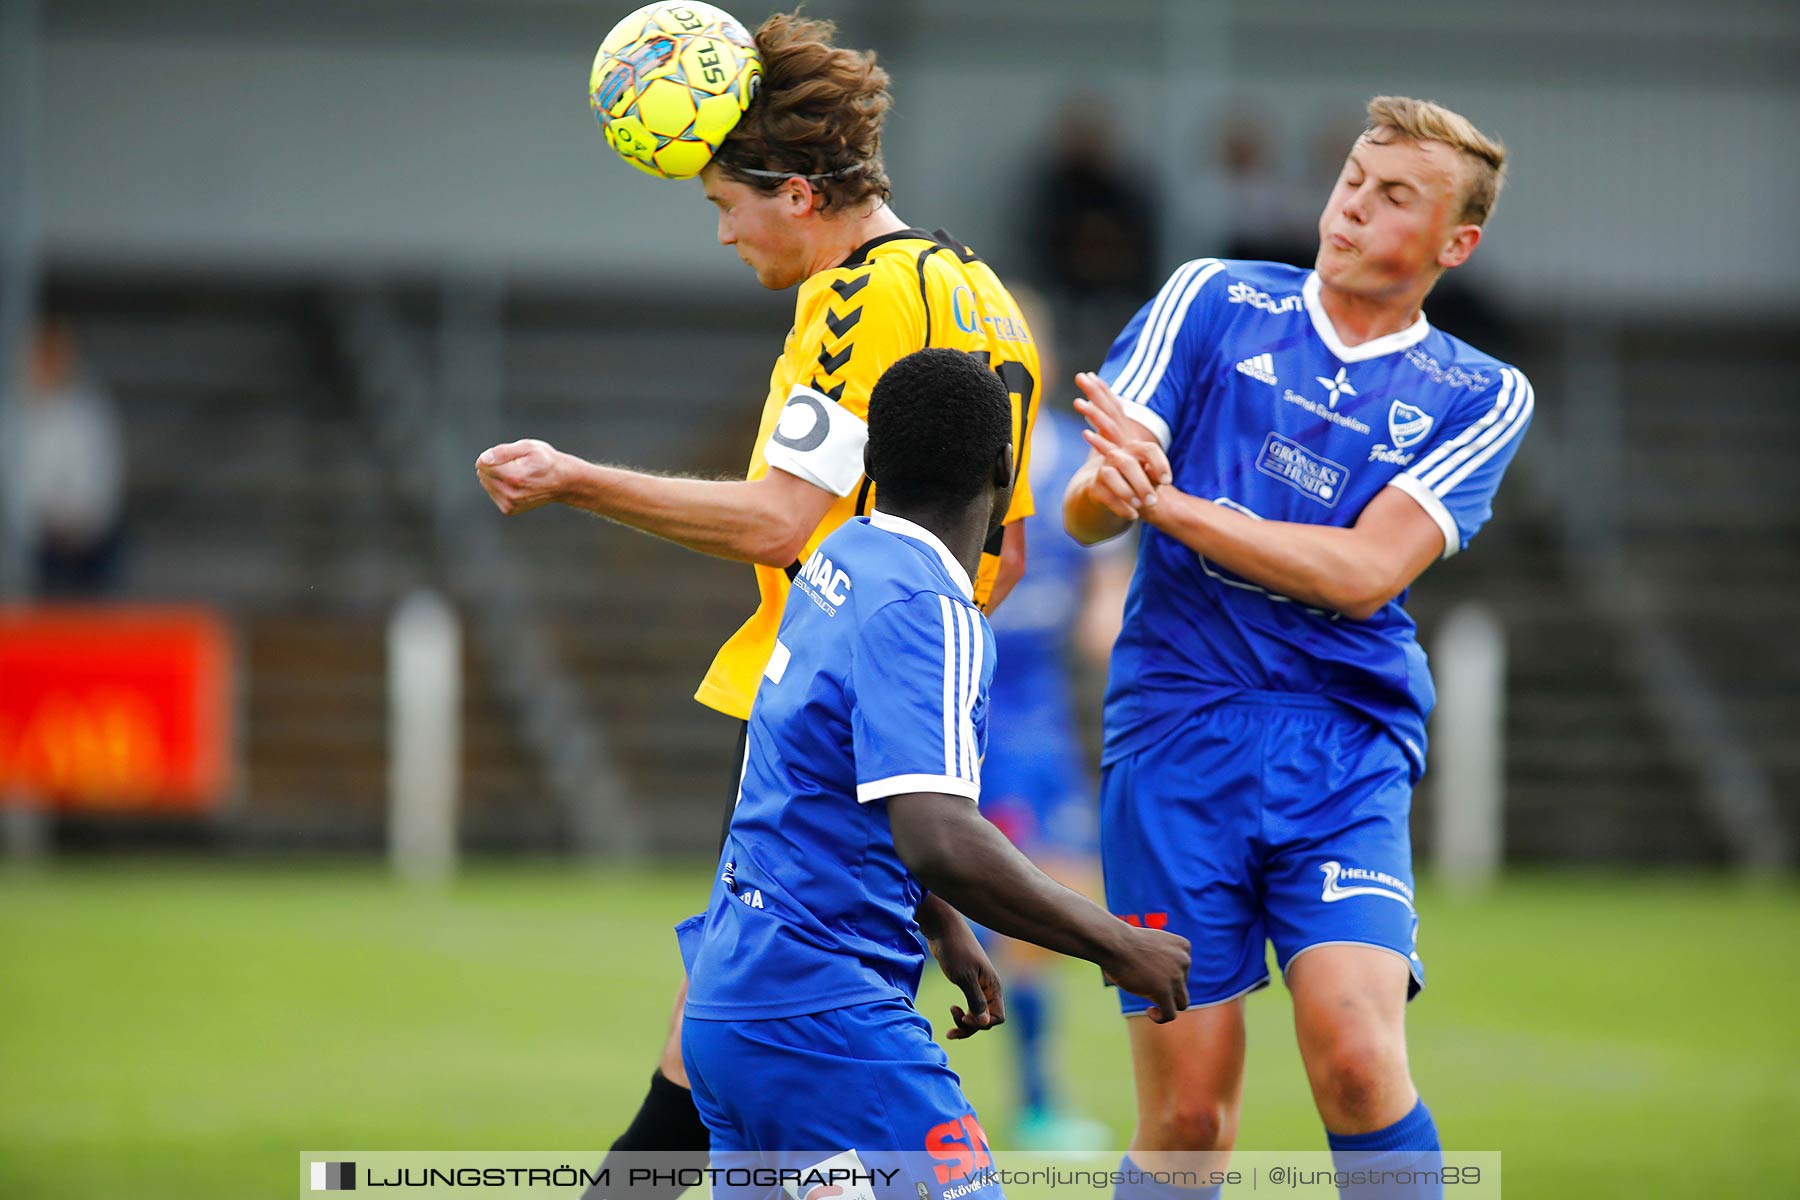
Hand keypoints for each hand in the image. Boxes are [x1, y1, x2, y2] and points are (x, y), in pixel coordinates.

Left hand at [475, 439, 568, 514]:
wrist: (562, 482)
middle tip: (517, 466)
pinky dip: (501, 487)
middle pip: (483, 474)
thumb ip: (503, 451)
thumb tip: (483, 460)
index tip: (512, 457)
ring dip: (498, 477)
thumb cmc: (545, 461)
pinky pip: (493, 493)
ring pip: (487, 484)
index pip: (482, 464)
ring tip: (518, 475)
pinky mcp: (509, 509)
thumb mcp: (528, 447)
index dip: (494, 456)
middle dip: (495, 466)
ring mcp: (510, 504)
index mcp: (513, 477)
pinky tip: (516, 485)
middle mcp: (510, 493)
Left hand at [926, 913, 1005, 1039]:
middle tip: (951, 1030)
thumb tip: (985, 1023)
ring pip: (977, 1014)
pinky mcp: (967, 982)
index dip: (982, 1023)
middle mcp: (988, 988)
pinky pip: (969, 1005)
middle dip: (970, 1027)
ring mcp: (978, 986)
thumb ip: (975, 1000)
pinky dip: (961, 1013)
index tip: (964, 1017)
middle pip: (986, 1019)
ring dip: (964, 1022)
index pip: (998, 1017)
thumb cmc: (954, 950)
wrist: (942, 929)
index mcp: (992, 986)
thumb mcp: (964, 977)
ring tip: (949, 1021)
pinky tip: (952, 1009)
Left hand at [1072, 372, 1172, 519]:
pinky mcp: (1126, 465)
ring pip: (1109, 427)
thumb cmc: (1139, 480)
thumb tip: (1099, 429)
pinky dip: (1099, 443)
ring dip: (1094, 414)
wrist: (1154, 501)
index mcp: (1127, 434)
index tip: (1090, 375)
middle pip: (1112, 409)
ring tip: (1077, 402)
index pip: (1115, 406)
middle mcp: (1128, 437)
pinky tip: (1085, 434)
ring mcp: (1127, 450)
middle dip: (1096, 392)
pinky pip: (1111, 451)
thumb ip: (1114, 443)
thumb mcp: (1126, 457)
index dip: (1103, 391)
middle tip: (1081, 376)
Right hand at [1101, 924, 1190, 1023]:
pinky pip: (1170, 1014)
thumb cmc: (1123, 943)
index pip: (1184, 970)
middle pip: (1182, 986)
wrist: (1113, 943)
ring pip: (1181, 1002)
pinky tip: (1149, 1011)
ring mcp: (1176, 977)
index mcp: (1183, 946)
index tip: (1151, 975)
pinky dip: (1161, 1017)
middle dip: (1167, 989)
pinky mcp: (1164, 991)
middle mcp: (1184, 960)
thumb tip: (1161, 983)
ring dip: (1167, 1004)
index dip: (1168, 976)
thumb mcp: (1150, 946)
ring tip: (1150, 1005)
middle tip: (1145, 985)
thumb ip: (1162, 960)